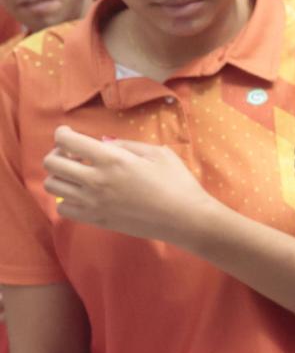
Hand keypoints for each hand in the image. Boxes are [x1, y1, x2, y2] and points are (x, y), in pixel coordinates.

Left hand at [44, 127, 221, 245]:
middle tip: (73, 155)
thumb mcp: (158, 153)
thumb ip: (127, 145)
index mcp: (112, 159)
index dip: (62, 133)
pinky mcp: (96, 220)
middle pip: (51, 163)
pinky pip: (62, 208)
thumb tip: (105, 144)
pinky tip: (83, 195)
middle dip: (57, 154)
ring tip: (77, 175)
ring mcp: (93, 202)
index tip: (68, 134)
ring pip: (52, 186)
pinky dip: (66, 199)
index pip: (67, 141)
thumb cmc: (178, 183)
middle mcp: (96, 180)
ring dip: (60, 176)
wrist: (186, 219)